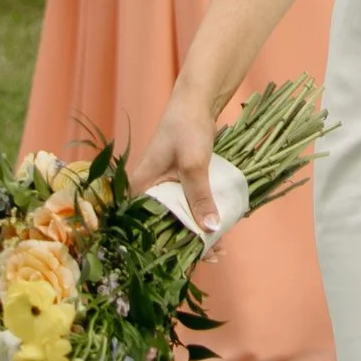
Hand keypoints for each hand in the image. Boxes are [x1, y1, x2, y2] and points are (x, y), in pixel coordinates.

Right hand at [125, 84, 223, 256]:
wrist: (196, 101)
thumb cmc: (186, 127)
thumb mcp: (193, 164)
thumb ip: (199, 196)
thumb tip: (210, 229)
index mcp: (140, 188)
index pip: (145, 227)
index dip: (166, 246)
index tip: (190, 259)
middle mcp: (149, 191)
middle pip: (164, 227)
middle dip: (186, 244)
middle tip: (213, 256)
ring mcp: (165, 187)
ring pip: (179, 218)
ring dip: (197, 233)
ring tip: (219, 249)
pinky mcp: (179, 184)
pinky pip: (188, 207)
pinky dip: (201, 217)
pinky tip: (218, 229)